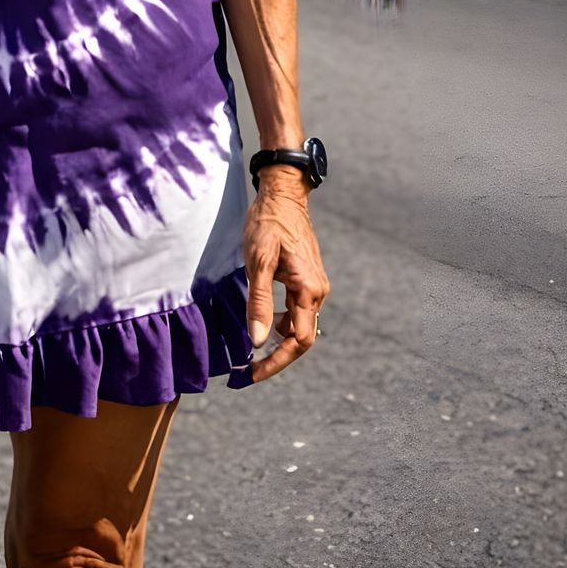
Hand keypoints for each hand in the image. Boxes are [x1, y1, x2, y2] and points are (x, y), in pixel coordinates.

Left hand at [242, 172, 329, 382]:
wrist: (283, 194)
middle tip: (248, 368)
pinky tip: (262, 320)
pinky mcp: (307, 278)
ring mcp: (314, 284)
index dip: (276, 361)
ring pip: (299, 324)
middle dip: (276, 356)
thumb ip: (258, 301)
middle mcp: (317, 291)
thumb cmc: (268, 224)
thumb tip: (257, 340)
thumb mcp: (258, 261)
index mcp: (308, 290)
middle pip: (301, 337)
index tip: (252, 373)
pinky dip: (280, 322)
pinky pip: (297, 309)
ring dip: (277, 339)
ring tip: (250, 348)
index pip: (299, 341)